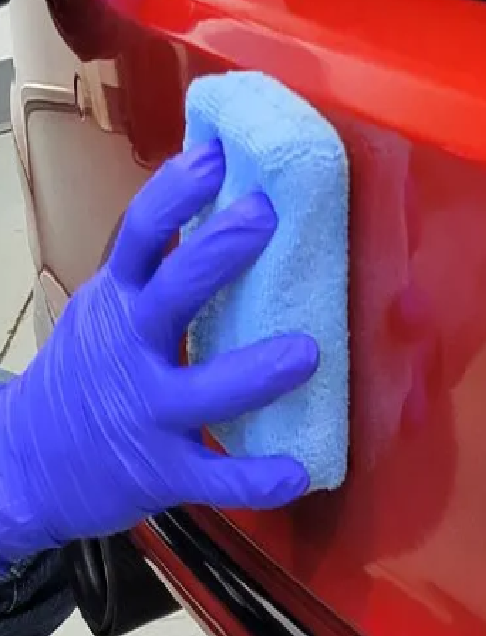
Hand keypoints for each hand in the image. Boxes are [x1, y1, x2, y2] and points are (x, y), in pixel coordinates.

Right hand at [0, 141, 317, 561]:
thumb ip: (157, 274)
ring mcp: (143, 415)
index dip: (173, 195)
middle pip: (171, 296)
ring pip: (201, 392)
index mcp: (117, 304)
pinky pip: (214, 477)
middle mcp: (127, 353)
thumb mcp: (108, 313)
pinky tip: (297, 473)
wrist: (24, 467)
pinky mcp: (159, 473)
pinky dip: (257, 478)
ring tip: (307, 352)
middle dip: (216, 255)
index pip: (138, 237)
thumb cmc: (88, 374)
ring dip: (254, 373)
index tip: (214, 157)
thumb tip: (225, 204)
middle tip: (264, 218)